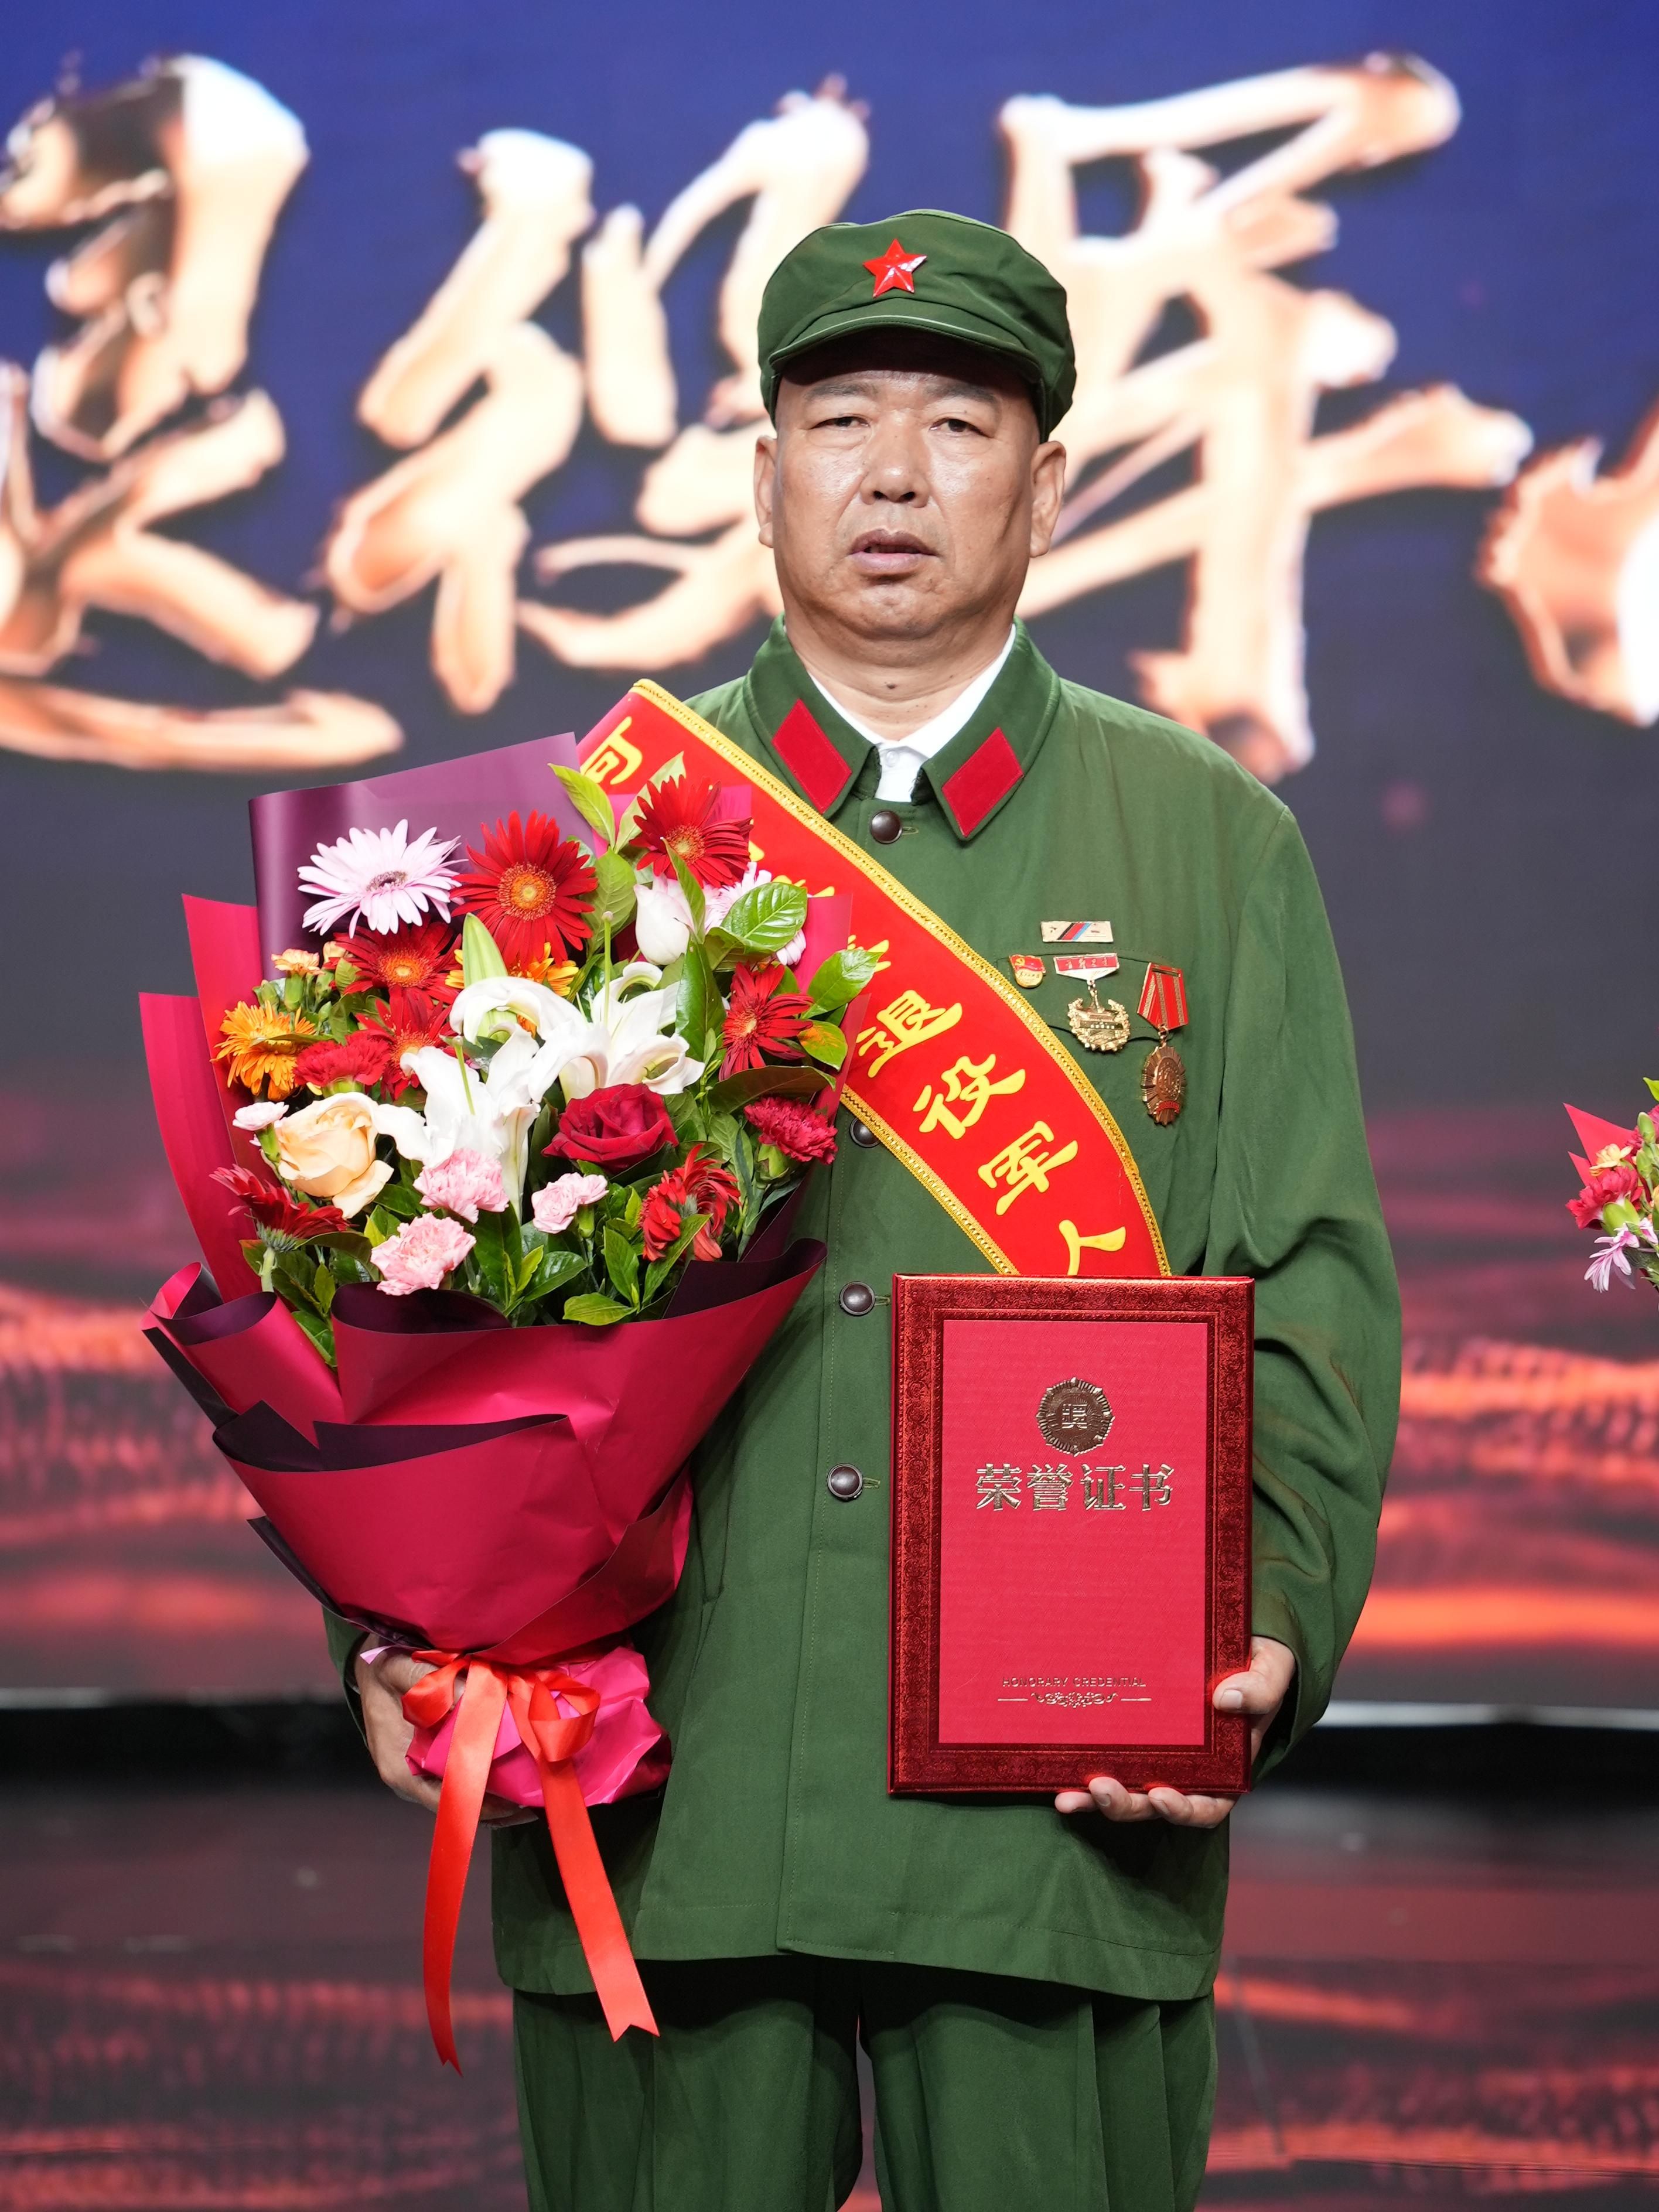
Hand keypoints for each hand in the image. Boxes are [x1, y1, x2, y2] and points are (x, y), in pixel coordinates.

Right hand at [354, 1648, 535, 1825]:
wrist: (370, 1664)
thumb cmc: (381, 1669)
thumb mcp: (396, 1668)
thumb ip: (428, 1679)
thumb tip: (472, 1690)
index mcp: (399, 1767)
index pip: (444, 1801)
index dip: (481, 1806)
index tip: (516, 1805)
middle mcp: (412, 1776)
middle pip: (459, 1802)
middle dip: (498, 1804)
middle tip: (538, 1799)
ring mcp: (423, 1769)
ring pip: (464, 1789)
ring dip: (498, 1790)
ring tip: (538, 1788)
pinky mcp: (434, 1756)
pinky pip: (464, 1770)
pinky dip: (490, 1770)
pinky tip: (520, 1763)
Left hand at [1054, 1636, 1295, 1830]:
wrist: (1235, 1641)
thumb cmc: (1258, 1661)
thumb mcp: (1271, 1668)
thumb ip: (1260, 1687)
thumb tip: (1226, 1701)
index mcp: (1226, 1766)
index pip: (1206, 1805)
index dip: (1182, 1809)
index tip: (1160, 1795)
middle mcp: (1188, 1769)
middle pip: (1154, 1803)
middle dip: (1126, 1804)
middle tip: (1100, 1788)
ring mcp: (1157, 1755)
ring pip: (1126, 1790)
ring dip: (1097, 1798)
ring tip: (1068, 1796)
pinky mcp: (1132, 1735)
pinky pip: (1109, 1758)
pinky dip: (1083, 1770)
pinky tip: (1056, 1771)